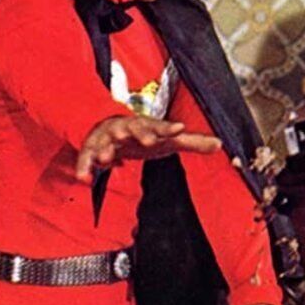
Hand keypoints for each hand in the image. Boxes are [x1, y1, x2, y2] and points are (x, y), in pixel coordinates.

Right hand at [74, 116, 220, 181]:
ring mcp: (107, 138)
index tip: (180, 129)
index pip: (160, 126)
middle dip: (139, 134)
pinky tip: (84, 179)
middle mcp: (126, 128)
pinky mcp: (90, 150)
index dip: (169, 128)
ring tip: (108, 159)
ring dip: (106, 150)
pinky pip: (85, 159)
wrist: (107, 126)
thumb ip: (192, 142)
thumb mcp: (166, 139)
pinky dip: (84, 168)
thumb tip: (220, 144)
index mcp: (146, 126)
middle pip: (133, 129)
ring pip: (105, 142)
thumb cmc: (143, 135)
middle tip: (147, 140)